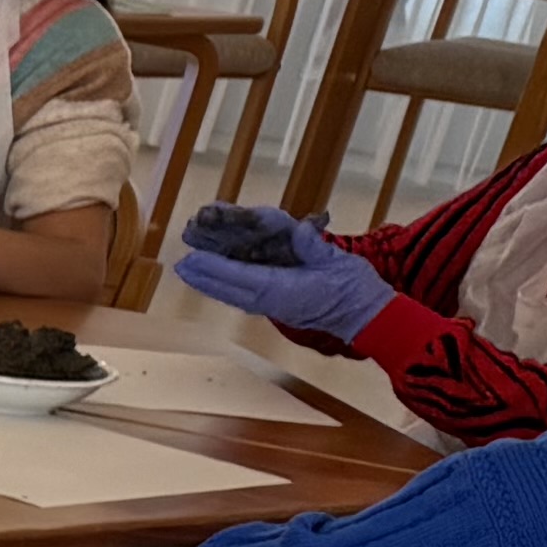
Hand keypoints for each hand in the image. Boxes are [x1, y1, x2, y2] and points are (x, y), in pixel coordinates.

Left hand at [175, 205, 390, 344]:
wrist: (367, 316)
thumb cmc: (354, 287)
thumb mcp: (337, 261)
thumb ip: (315, 246)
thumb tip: (299, 229)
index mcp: (284, 290)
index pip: (242, 277)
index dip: (214, 268)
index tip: (192, 260)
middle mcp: (271, 301)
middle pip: (229, 288)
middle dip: (203, 276)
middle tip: (179, 265)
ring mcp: (272, 307)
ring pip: (233, 295)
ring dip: (209, 284)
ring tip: (188, 272)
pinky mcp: (277, 308)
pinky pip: (245, 297)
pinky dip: (227, 288)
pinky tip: (215, 281)